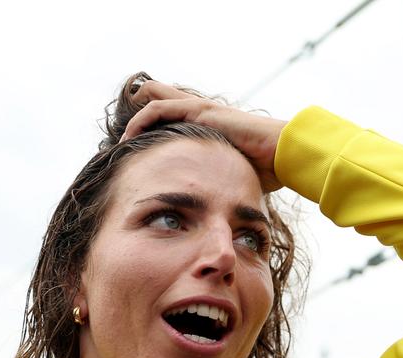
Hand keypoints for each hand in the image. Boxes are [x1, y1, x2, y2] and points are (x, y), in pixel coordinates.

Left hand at [123, 80, 286, 191]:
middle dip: (137, 116)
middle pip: (158, 99)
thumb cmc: (266, 170)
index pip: (173, 117)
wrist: (284, 155)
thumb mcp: (232, 177)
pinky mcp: (198, 111)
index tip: (135, 153)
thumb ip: (218, 185)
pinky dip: (139, 121)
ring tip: (118, 144)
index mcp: (208, 127)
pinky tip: (128, 139)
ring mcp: (199, 108)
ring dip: (132, 121)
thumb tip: (209, 213)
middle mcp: (201, 112)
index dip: (152, 129)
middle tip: (121, 142)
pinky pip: (158, 108)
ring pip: (153, 98)